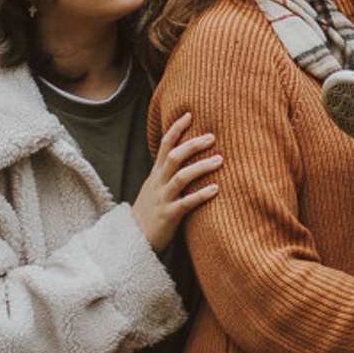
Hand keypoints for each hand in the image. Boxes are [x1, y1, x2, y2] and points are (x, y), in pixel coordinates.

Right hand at [132, 112, 222, 252]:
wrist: (133, 239)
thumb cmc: (151, 209)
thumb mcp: (155, 186)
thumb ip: (168, 170)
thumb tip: (186, 152)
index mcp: (156, 173)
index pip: (164, 145)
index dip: (176, 128)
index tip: (190, 114)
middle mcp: (158, 183)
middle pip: (174, 157)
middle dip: (193, 145)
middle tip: (212, 136)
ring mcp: (163, 198)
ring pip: (181, 177)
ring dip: (201, 167)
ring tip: (220, 160)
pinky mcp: (169, 215)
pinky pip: (186, 203)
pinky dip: (201, 194)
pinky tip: (216, 189)